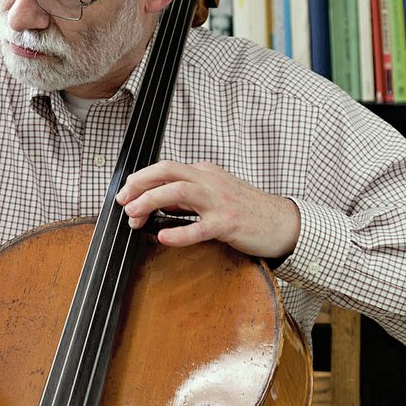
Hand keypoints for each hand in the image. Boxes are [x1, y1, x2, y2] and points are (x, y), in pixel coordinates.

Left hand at [116, 160, 300, 259]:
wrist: (282, 222)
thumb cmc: (248, 211)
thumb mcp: (214, 196)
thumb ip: (187, 198)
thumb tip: (157, 204)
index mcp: (204, 173)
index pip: (165, 169)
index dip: (140, 180)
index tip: (125, 194)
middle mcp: (210, 181)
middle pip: (168, 171)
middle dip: (140, 183)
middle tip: (123, 200)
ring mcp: (219, 201)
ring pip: (180, 191)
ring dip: (152, 200)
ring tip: (133, 214)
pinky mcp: (229, 223)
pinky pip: (200, 228)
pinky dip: (179, 232)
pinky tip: (163, 237)